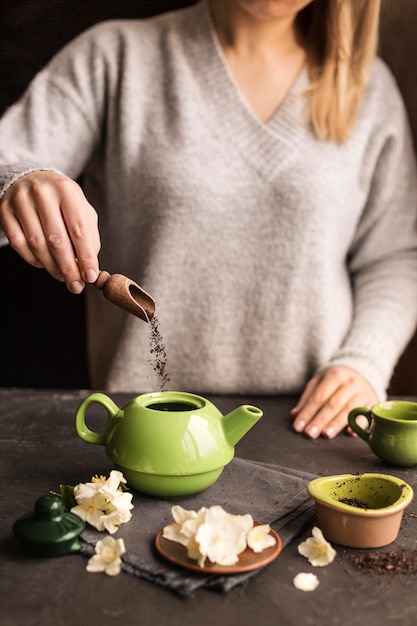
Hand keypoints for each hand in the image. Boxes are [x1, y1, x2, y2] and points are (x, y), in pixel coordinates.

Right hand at [0, 171, 99, 292]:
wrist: (30, 179)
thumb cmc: (61, 200)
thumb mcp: (81, 209)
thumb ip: (89, 235)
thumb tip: (89, 266)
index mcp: (67, 190)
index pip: (79, 229)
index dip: (86, 257)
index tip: (91, 276)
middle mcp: (43, 193)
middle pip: (57, 240)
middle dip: (69, 268)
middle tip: (76, 285)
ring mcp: (21, 202)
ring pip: (37, 245)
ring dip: (52, 267)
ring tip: (62, 276)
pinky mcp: (5, 212)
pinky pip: (19, 244)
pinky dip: (33, 260)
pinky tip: (43, 264)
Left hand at [290, 366, 377, 438]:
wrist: (361, 371)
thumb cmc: (335, 380)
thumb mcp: (319, 382)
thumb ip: (307, 399)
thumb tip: (294, 416)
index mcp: (335, 375)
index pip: (319, 397)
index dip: (308, 412)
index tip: (299, 426)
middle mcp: (351, 383)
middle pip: (334, 404)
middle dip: (321, 420)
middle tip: (310, 433)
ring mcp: (364, 393)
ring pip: (350, 410)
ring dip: (337, 424)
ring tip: (325, 434)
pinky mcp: (374, 403)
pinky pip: (367, 415)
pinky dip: (359, 424)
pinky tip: (350, 433)